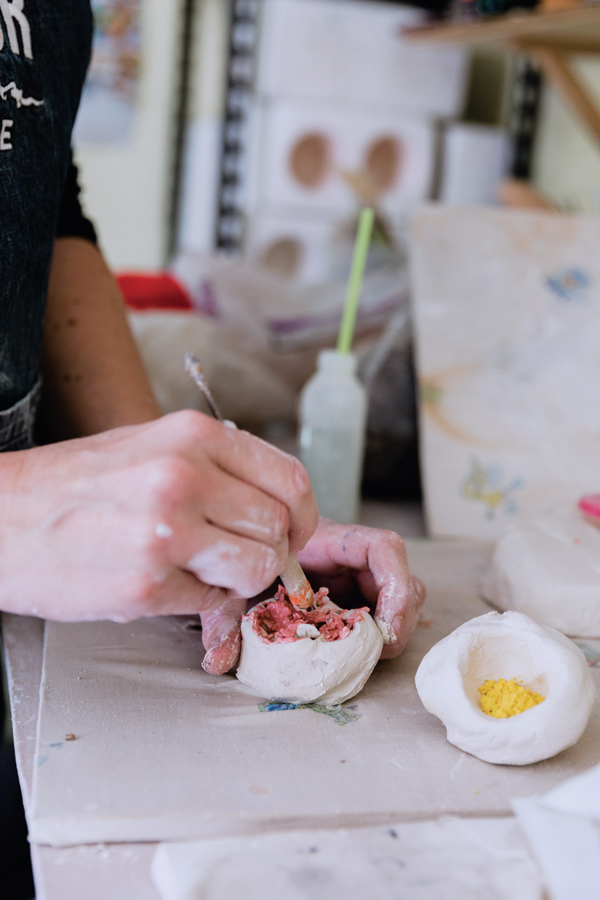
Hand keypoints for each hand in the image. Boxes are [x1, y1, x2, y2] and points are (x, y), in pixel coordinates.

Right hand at [0, 410, 317, 621]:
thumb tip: (274, 507)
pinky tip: (163, 582)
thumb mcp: (150, 447)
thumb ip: (216, 469)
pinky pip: (212, 601)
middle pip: (280, 528)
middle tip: (237, 558)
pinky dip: (199, 600)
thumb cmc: (74, 484)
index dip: (301, 517)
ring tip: (199, 570)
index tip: (289, 533)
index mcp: (193, 435)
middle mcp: (185, 476)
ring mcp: (166, 532)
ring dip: (238, 579)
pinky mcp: (146, 584)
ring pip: (258, 568)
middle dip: (268, 552)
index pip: (292, 480)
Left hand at [200, 517, 425, 673]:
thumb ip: (224, 618)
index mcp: (329, 542)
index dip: (396, 585)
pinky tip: (351, 654)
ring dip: (389, 630)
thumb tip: (218, 662)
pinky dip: (373, 639)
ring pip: (397, 601)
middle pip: (401, 580)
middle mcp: (350, 560)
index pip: (384, 548)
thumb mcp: (232, 587)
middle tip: (377, 651)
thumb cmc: (243, 559)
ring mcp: (355, 581)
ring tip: (363, 654)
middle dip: (398, 619)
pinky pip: (380, 617)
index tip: (384, 626)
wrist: (239, 550)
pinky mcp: (353, 601)